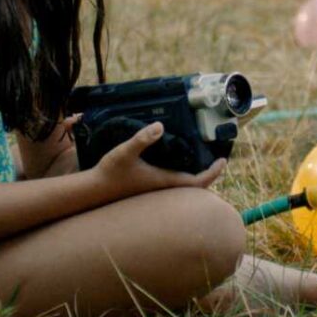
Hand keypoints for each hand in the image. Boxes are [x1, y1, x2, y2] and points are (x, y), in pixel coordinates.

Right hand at [93, 122, 226, 198]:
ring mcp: (156, 189)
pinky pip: (173, 183)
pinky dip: (182, 175)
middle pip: (195, 186)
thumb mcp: (124, 152)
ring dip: (196, 175)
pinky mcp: (149, 187)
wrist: (94, 191)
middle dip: (209, 174)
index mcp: (164, 181)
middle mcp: (163, 188)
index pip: (198, 182)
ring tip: (203, 159)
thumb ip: (141, 139)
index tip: (222, 160)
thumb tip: (159, 126)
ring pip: (184, 185)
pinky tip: (177, 162)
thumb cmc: (110, 172)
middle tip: (217, 160)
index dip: (213, 172)